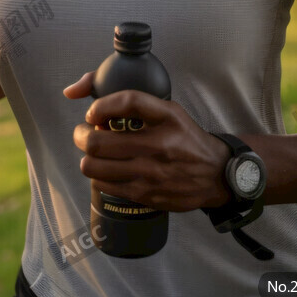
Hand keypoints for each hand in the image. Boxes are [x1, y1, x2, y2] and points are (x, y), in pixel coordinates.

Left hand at [64, 71, 229, 212]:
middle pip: (98, 142)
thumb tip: (97, 107)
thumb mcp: (170, 112)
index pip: (127, 102)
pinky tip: (106, 170)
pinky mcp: (145, 194)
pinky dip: (98, 175)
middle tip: (83, 133)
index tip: (92, 112)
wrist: (215, 175)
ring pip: (95, 167)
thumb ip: (137, 105)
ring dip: (87, 157)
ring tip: (93, 153)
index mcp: (166, 118)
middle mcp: (157, 145)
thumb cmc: (187, 139)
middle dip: (81, 135)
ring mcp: (150, 173)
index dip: (101, 105)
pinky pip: (105, 185)